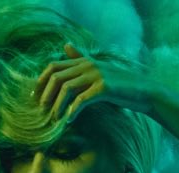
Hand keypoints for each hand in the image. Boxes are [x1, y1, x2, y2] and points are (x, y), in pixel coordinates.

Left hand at [34, 42, 152, 122]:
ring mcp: (96, 75)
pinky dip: (73, 111)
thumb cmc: (119, 85)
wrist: (142, 91)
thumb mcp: (97, 70)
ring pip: (67, 88)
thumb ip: (80, 59)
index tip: (35, 98)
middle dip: (46, 95)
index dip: (41, 82)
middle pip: (56, 77)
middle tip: (42, 111)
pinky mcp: (104, 87)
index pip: (53, 66)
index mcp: (83, 61)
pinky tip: (69, 120)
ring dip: (57, 105)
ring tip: (54, 118)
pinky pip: (82, 99)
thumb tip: (65, 45)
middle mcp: (87, 65)